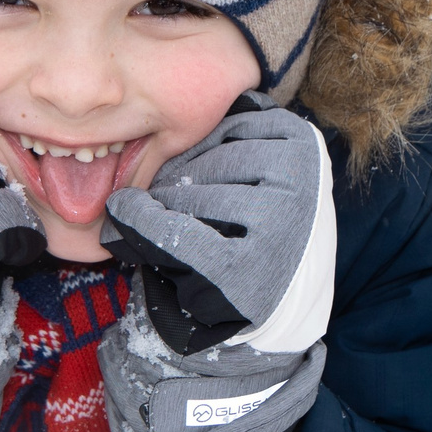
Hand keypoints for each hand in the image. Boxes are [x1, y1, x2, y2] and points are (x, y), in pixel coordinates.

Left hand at [96, 95, 335, 431]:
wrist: (271, 321)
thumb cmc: (252, 239)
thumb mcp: (250, 176)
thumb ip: (218, 140)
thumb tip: (155, 110)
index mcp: (303, 142)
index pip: (224, 124)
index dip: (203, 156)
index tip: (212, 185)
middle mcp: (299, 177)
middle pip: (202, 158)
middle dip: (181, 186)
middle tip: (195, 221)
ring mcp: (278, 221)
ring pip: (185, 193)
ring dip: (168, 212)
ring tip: (191, 240)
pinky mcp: (245, 267)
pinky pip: (170, 231)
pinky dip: (140, 226)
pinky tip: (128, 222)